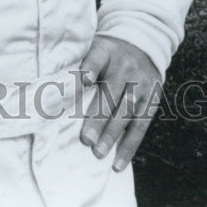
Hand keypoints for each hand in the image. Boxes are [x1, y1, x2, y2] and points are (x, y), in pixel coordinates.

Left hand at [78, 35, 161, 171]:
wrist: (143, 44)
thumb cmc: (109, 54)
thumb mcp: (94, 48)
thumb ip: (78, 65)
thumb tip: (53, 90)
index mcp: (106, 51)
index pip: (97, 58)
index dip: (90, 69)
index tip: (84, 81)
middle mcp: (126, 67)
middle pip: (112, 93)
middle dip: (99, 117)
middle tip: (86, 139)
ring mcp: (141, 83)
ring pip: (127, 111)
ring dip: (113, 134)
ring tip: (99, 153)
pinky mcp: (152, 99)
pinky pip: (141, 125)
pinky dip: (130, 146)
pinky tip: (118, 163)